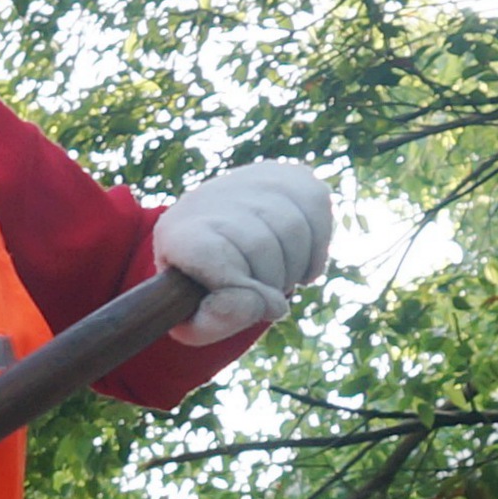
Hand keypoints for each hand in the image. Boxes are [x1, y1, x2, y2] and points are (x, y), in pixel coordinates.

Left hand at [153, 159, 332, 346]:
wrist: (220, 231)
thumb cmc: (204, 284)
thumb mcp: (191, 313)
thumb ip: (218, 320)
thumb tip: (271, 307)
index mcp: (178, 232)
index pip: (213, 256)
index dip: (239, 289)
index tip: (250, 306)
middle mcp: (214, 196)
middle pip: (259, 245)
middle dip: (269, 282)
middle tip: (262, 292)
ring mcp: (257, 181)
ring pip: (293, 231)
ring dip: (293, 269)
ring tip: (276, 278)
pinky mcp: (296, 178)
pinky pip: (319, 221)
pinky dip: (315, 254)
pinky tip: (298, 265)